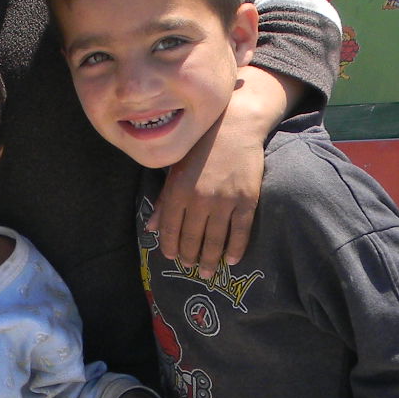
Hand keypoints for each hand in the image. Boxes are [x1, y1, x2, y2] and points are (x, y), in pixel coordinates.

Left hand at [152, 88, 265, 277]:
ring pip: (216, 239)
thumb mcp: (175, 169)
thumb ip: (164, 201)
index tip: (172, 258)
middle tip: (191, 268)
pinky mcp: (247, 199)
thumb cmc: (200, 147)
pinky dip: (236, 248)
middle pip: (193, 238)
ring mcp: (225, 200)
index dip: (171, 247)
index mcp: (178, 191)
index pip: (171, 229)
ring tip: (207, 271)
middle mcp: (200, 199)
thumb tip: (151, 228)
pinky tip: (232, 260)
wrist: (235, 126)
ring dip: (211, 259)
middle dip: (190, 257)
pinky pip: (241, 230)